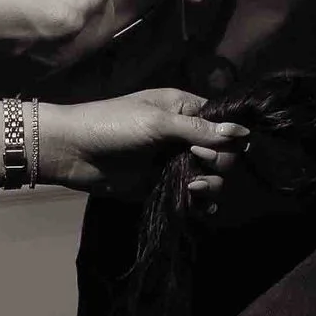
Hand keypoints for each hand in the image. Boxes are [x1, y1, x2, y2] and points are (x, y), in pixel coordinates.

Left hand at [37, 88, 245, 204]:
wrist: (73, 152)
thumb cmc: (112, 125)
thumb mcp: (157, 122)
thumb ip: (199, 130)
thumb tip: (242, 133)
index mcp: (185, 110)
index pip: (223, 124)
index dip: (227, 137)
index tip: (214, 146)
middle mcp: (185, 136)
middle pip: (223, 153)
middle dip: (219, 163)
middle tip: (199, 164)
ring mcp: (174, 162)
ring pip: (212, 177)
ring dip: (212, 185)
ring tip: (194, 188)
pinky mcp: (163, 186)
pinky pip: (193, 197)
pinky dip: (201, 203)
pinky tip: (198, 204)